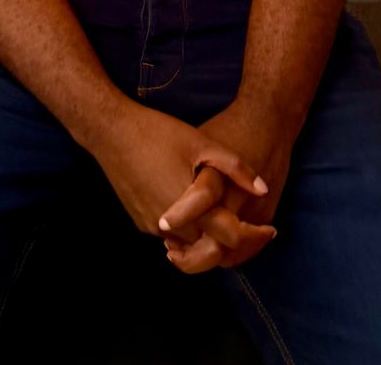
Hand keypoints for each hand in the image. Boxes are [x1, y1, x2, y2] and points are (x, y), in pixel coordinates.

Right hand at [90, 97, 273, 266]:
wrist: (110, 131)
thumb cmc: (158, 132)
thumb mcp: (201, 142)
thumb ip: (235, 168)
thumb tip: (263, 189)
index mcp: (192, 209)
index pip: (230, 238)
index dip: (254, 236)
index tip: (270, 229)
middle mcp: (172, 227)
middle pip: (211, 249)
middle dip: (233, 242)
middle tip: (251, 227)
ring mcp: (152, 227)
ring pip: (190, 245)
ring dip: (209, 238)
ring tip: (225, 218)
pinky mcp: (140, 221)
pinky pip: (172, 235)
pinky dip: (188, 229)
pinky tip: (196, 208)